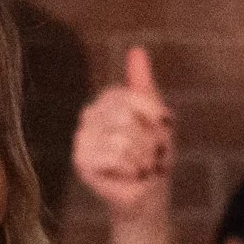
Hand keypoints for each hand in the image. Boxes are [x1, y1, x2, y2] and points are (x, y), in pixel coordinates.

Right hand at [72, 46, 175, 229]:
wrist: (148, 193)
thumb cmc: (153, 155)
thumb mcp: (157, 117)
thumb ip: (144, 84)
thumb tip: (136, 50)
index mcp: (108, 99)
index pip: (132, 95)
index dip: (154, 115)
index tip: (163, 130)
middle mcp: (90, 113)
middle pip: (126, 116)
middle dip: (149, 139)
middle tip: (151, 154)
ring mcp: (82, 136)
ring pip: (122, 138)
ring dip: (142, 157)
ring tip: (142, 166)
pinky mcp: (81, 159)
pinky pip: (114, 155)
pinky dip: (131, 168)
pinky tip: (129, 174)